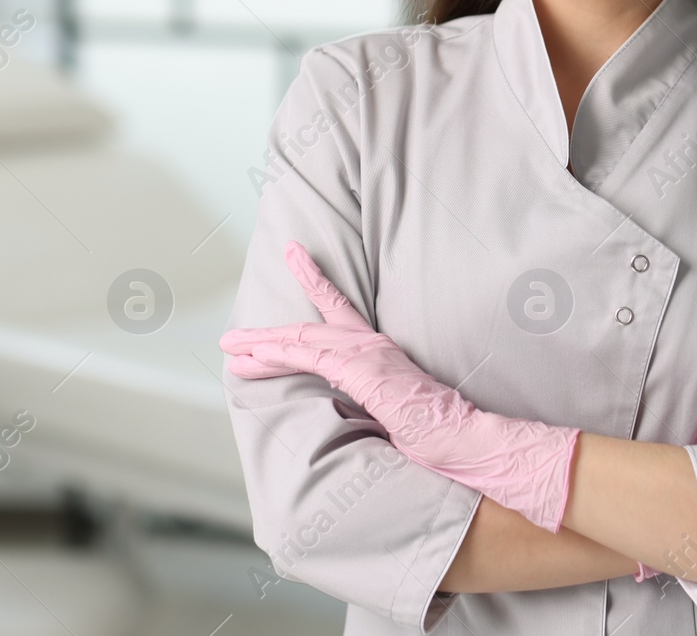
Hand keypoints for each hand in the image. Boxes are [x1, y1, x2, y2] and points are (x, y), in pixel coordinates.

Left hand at [220, 241, 581, 531]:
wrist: (466, 439)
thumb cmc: (435, 433)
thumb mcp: (390, 410)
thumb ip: (364, 400)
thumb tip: (341, 408)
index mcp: (377, 352)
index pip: (338, 311)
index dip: (315, 283)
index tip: (295, 258)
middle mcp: (370, 345)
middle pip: (307, 327)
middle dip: (265, 332)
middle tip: (232, 334)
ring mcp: (366, 355)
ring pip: (301, 340)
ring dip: (261, 344)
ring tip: (231, 347)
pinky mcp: (362, 371)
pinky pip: (311, 358)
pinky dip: (279, 355)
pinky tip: (256, 357)